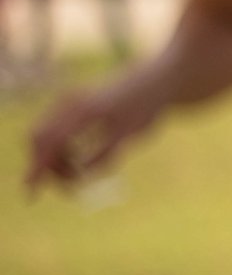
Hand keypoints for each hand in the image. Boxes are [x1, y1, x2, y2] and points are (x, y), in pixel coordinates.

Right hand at [24, 79, 159, 193]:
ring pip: (45, 136)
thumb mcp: (128, 136)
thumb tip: (83, 175)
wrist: (156, 82)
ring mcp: (68, 102)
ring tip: (79, 175)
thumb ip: (105, 154)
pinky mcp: (71, 104)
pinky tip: (76, 161)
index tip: (32, 193)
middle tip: (72, 186)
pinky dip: (60, 149)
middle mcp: (69, 103)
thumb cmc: (146, 108)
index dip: (38, 168)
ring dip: (55, 159)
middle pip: (40, 139)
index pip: (49, 143)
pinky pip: (54, 130)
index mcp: (82, 111)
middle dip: (47, 166)